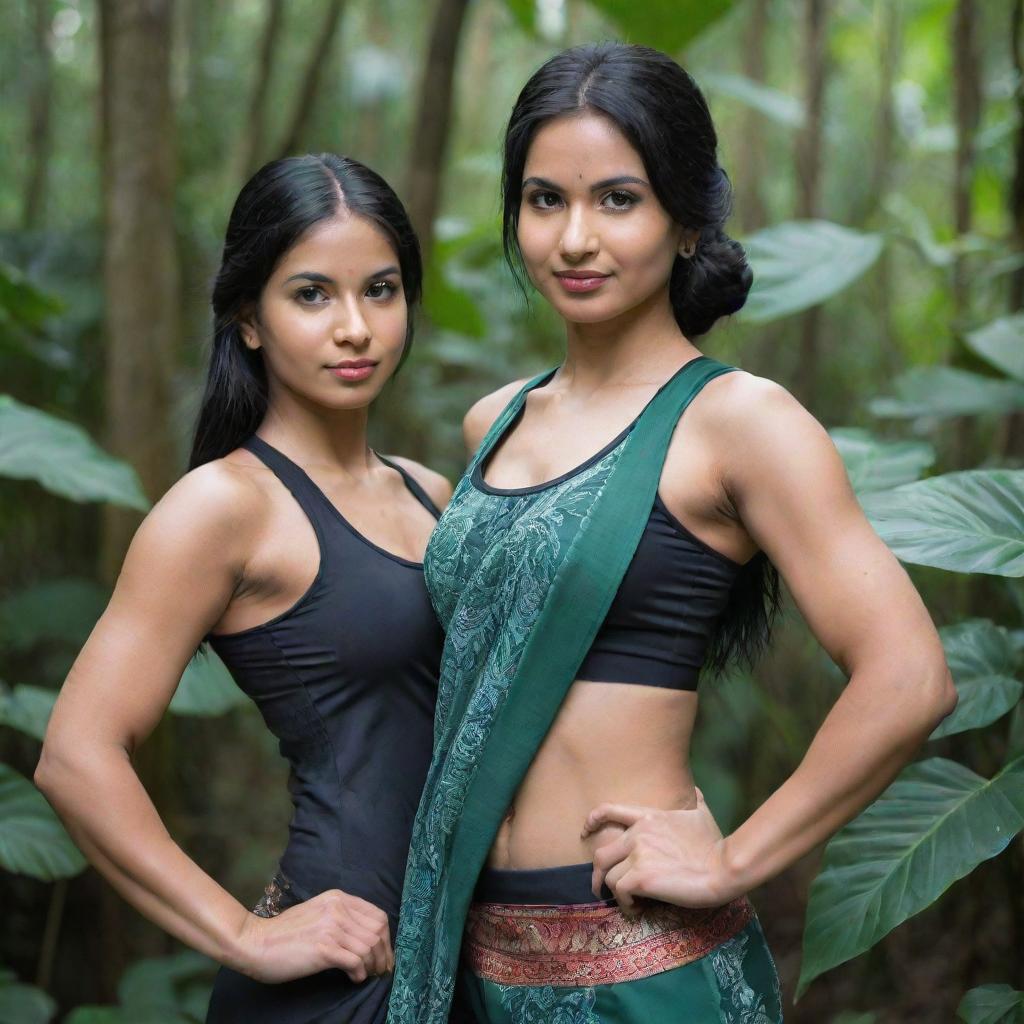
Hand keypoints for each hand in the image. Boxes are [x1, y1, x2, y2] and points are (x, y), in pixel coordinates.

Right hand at [235, 888, 393, 983]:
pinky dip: (360, 973)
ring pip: (369, 947)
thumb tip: (365, 937)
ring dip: (372, 966)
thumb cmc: (285, 933)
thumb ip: (340, 917)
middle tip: (380, 971)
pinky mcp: (324, 948)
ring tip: (366, 975)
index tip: (383, 954)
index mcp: (338, 898)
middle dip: (383, 954)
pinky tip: (353, 978)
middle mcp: (338, 908)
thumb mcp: (317, 913)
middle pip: (378, 931)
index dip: (385, 938)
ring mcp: (331, 927)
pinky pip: (356, 961)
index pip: (377, 915)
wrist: (256, 942)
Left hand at [582, 790, 739, 910]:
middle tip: (600, 888)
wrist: (724, 868)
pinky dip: (625, 904)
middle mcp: (638, 833)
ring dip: (617, 894)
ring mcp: (639, 854)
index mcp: (649, 817)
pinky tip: (637, 910)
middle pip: (601, 853)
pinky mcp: (642, 877)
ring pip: (610, 876)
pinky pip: (620, 892)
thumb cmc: (715, 845)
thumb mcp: (701, 815)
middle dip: (597, 874)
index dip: (591, 821)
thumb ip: (693, 801)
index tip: (584, 832)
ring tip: (631, 904)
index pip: (608, 810)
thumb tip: (696, 791)